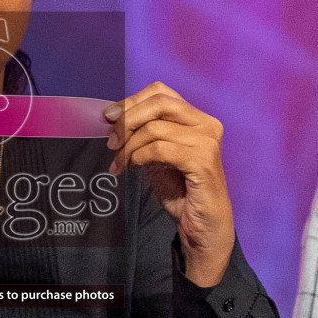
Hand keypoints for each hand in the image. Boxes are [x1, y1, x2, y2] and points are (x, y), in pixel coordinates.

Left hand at [105, 82, 232, 285]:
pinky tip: (132, 167)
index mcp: (197, 118)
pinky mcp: (202, 161)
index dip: (132, 101)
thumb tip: (113, 119)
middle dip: (128, 120)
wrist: (201, 226)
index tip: (109, 117)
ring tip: (119, 163)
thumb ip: (144, 134)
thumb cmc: (180, 189)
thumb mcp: (157, 154)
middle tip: (111, 142)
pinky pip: (160, 149)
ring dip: (129, 146)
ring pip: (155, 129)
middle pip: (159, 103)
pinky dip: (139, 156)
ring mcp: (207, 142)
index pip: (161, 92)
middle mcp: (206, 124)